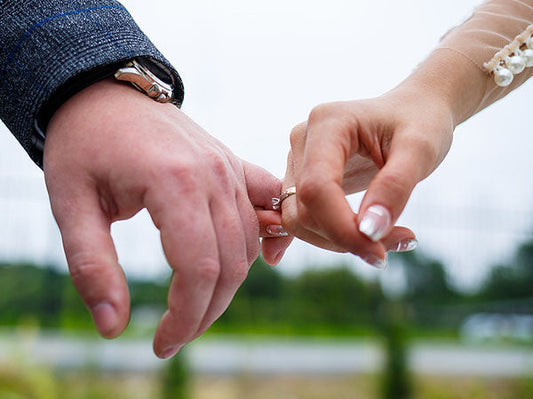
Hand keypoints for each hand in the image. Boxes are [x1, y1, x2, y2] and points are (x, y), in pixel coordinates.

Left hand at [43, 78, 290, 358]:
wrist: (106, 91)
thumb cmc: (84, 144)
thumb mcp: (69, 204)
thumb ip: (90, 266)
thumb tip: (112, 327)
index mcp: (174, 183)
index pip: (198, 269)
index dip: (185, 318)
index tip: (160, 343)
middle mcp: (214, 175)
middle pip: (230, 265)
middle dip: (204, 312)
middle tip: (173, 335)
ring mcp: (229, 168)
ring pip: (249, 244)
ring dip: (228, 285)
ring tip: (194, 306)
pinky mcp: (233, 165)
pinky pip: (268, 205)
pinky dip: (272, 236)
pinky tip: (267, 259)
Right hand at [282, 84, 453, 265]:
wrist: (414, 110)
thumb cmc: (421, 122)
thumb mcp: (421, 150)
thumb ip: (395, 187)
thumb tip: (369, 232)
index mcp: (327, 123)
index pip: (317, 189)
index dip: (342, 228)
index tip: (379, 252)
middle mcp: (303, 139)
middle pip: (303, 210)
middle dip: (345, 238)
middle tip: (393, 244)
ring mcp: (299, 158)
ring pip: (298, 220)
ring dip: (338, 241)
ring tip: (385, 238)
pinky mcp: (303, 176)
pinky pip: (301, 217)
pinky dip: (327, 237)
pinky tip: (358, 239)